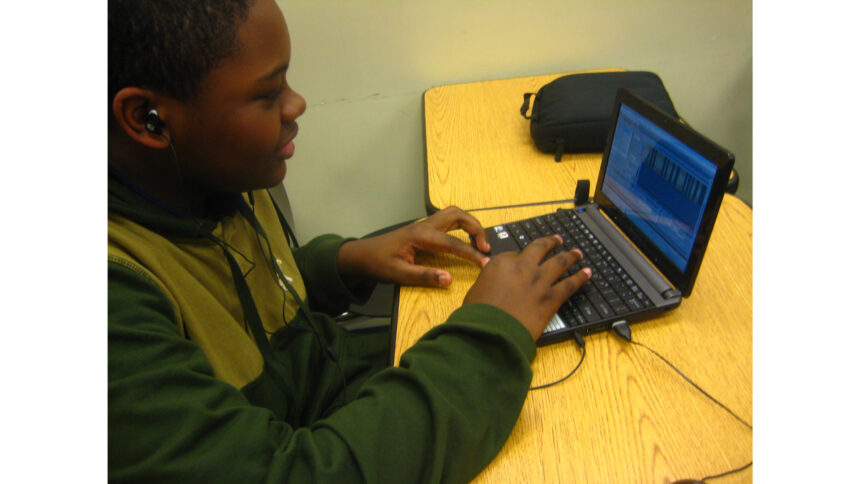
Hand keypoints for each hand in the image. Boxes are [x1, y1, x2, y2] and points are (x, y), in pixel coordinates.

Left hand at [337, 206, 491, 287]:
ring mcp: (425, 225)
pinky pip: (449, 220)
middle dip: (476, 229)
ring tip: (479, 243)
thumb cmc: (378, 264)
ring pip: (454, 214)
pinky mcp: (425, 229)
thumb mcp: (399, 274)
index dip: (471, 254)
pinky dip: (463, 226)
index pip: (453, 243)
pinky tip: (466, 240)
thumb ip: (424, 277)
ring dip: (470, 224)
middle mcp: (425, 226)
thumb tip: (449, 280)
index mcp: (421, 235)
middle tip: (485, 248)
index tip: (485, 263)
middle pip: (458, 215)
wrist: (362, 255)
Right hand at [463, 235, 591, 340]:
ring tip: (577, 253)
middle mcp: (523, 267)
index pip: (516, 253)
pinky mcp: (551, 298)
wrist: (492, 331)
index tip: (526, 258)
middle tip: (558, 240)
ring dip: (571, 256)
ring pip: (560, 262)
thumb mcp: (476, 289)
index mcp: (502, 263)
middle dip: (551, 243)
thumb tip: (495, 281)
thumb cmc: (479, 314)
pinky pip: (570, 284)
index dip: (522, 257)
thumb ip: (489, 280)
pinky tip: (587, 273)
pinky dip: (580, 277)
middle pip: (541, 249)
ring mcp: (540, 281)